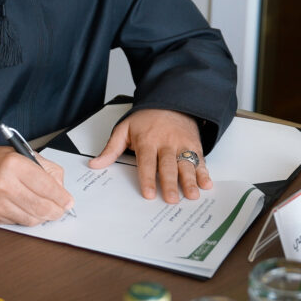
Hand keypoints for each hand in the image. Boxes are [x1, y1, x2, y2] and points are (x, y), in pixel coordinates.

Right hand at [0, 146, 74, 225]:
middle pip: (41, 206)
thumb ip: (45, 169)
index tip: (68, 201)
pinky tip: (27, 210)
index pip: (47, 186)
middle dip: (56, 211)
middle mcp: (4, 184)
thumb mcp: (21, 155)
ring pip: (32, 219)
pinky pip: (20, 223)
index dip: (61, 197)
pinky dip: (28, 218)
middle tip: (60, 209)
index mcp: (14, 164)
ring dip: (43, 216)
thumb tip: (62, 190)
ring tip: (45, 209)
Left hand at [89, 109, 210, 202]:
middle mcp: (165, 143)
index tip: (148, 194)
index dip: (147, 178)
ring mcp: (181, 144)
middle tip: (171, 199)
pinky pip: (200, 160)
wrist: (170, 101)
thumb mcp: (124, 128)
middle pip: (168, 166)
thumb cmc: (146, 119)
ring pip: (186, 164)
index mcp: (147, 141)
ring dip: (190, 181)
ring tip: (192, 195)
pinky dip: (204, 172)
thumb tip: (94, 164)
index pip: (146, 162)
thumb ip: (111, 149)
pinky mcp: (194, 145)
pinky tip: (206, 184)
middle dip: (170, 183)